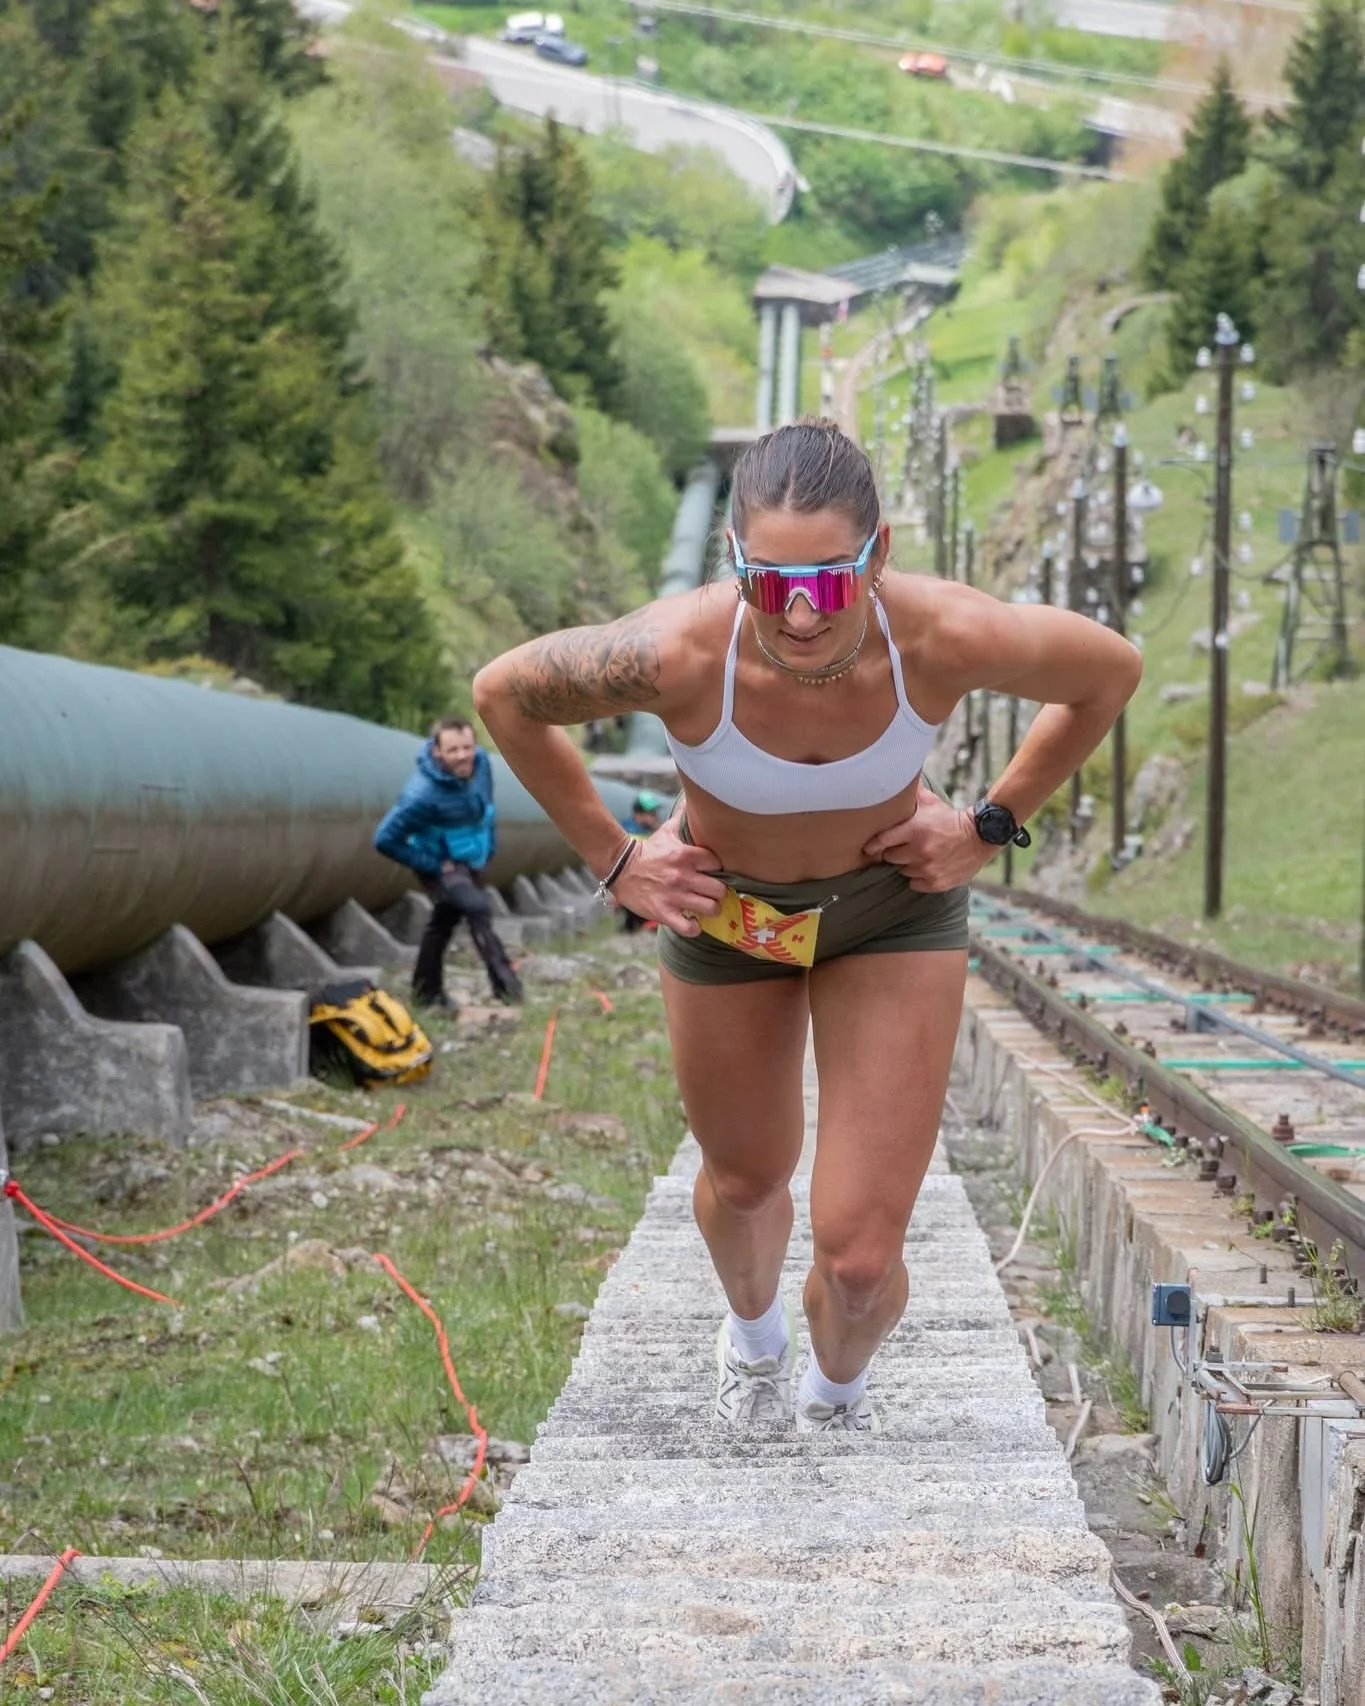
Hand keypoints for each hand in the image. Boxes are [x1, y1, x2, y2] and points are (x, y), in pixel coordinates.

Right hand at [611, 815, 726, 935]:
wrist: (620, 867)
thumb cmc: (648, 851)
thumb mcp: (666, 832)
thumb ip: (683, 818)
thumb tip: (694, 799)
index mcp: (686, 855)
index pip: (719, 865)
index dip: (718, 870)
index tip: (712, 873)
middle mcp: (683, 876)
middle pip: (720, 889)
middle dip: (718, 893)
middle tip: (711, 893)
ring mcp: (674, 896)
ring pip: (710, 908)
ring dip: (709, 910)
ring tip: (703, 907)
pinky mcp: (664, 912)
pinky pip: (689, 927)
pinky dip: (694, 927)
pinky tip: (691, 921)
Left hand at [862, 779, 994, 891]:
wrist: (980, 837)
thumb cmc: (950, 819)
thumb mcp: (931, 802)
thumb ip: (911, 793)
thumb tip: (895, 776)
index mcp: (916, 830)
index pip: (882, 841)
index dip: (873, 845)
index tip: (869, 847)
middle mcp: (920, 851)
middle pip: (890, 858)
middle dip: (894, 852)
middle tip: (903, 847)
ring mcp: (928, 868)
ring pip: (903, 871)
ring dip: (907, 865)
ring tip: (918, 856)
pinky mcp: (936, 882)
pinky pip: (915, 884)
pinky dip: (918, 878)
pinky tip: (926, 868)